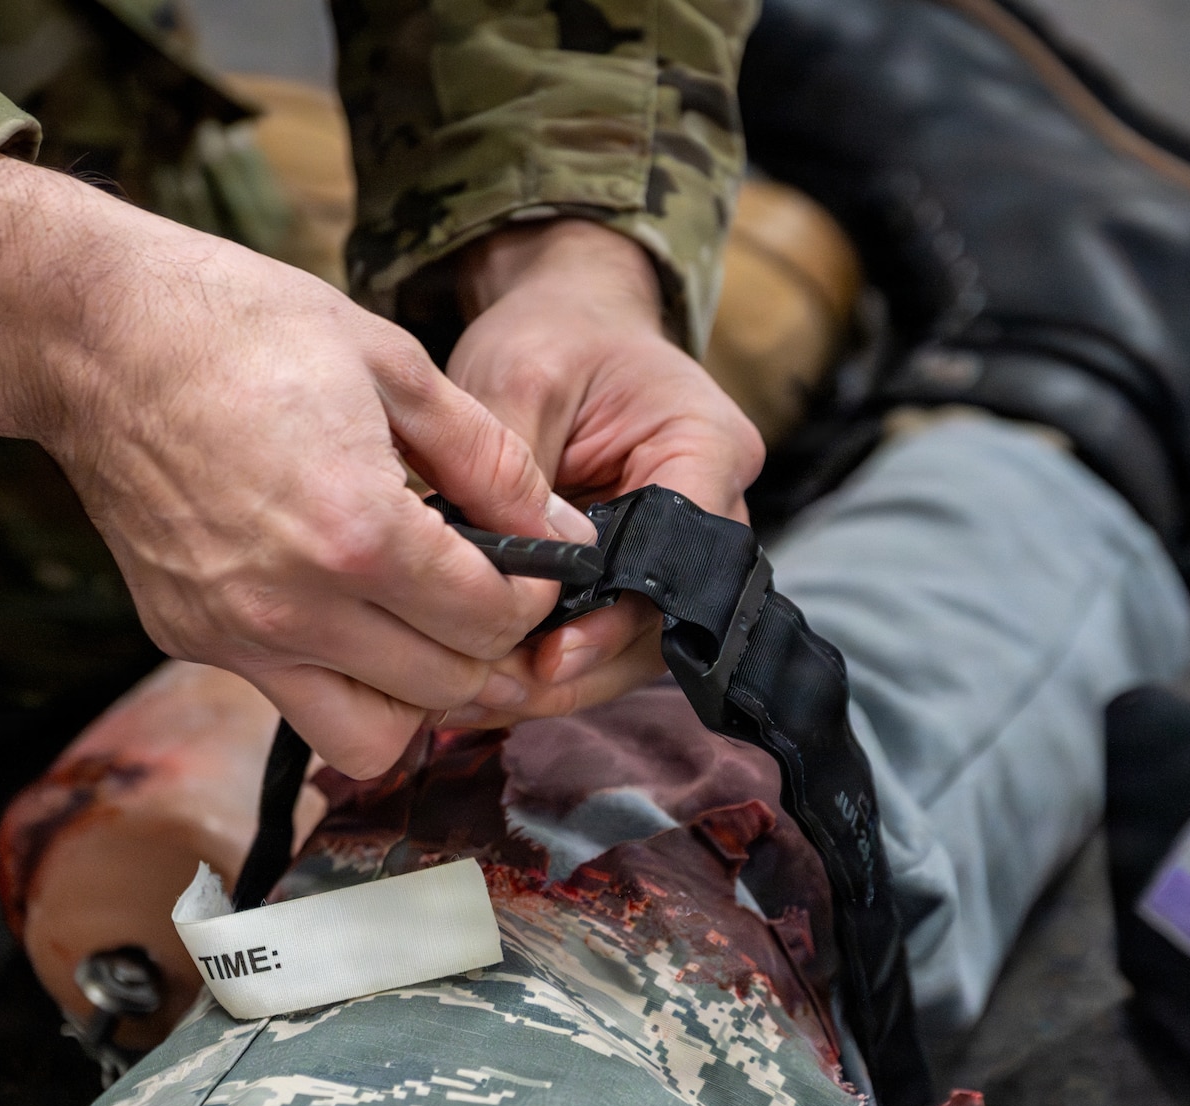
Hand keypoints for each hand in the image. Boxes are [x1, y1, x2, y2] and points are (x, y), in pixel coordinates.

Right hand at [0, 157, 592, 776]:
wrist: (97, 337)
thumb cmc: (246, 327)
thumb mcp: (394, 366)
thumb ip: (491, 461)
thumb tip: (560, 529)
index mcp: (357, 531)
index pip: (489, 619)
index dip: (534, 596)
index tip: (534, 564)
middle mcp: (292, 606)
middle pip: (443, 689)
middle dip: (488, 648)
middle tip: (489, 597)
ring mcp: (233, 635)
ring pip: (368, 738)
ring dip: (414, 695)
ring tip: (420, 626)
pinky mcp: (188, 639)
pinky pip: (292, 700)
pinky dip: (337, 676)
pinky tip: (342, 605)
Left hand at [442, 221, 764, 724]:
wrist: (569, 323)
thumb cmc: (553, 336)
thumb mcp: (520, 376)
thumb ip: (508, 467)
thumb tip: (474, 566)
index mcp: (707, 447)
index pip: (679, 556)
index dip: (615, 618)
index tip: (549, 656)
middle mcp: (715, 509)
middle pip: (665, 621)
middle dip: (580, 669)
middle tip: (496, 695)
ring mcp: (682, 552)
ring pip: (639, 648)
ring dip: (562, 682)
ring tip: (480, 699)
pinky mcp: (639, 576)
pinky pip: (606, 639)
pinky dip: (549, 665)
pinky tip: (485, 682)